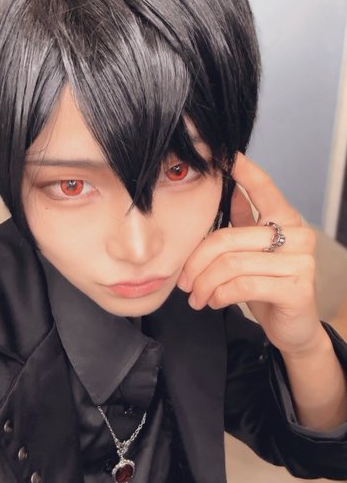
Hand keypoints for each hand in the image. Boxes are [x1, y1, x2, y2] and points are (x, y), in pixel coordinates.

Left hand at [176, 152, 325, 356]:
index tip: (225, 154)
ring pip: (231, 264)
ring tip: (196, 296)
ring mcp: (301, 261)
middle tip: (183, 281)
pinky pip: (242, 286)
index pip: (264, 188)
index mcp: (286, 220)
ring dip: (204, 284)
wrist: (294, 328)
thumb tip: (226, 189)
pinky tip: (214, 301)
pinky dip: (219, 295)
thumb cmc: (268, 286)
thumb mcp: (254, 251)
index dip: (244, 170)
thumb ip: (245, 222)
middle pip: (227, 239)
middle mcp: (298, 235)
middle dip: (196, 263)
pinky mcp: (296, 288)